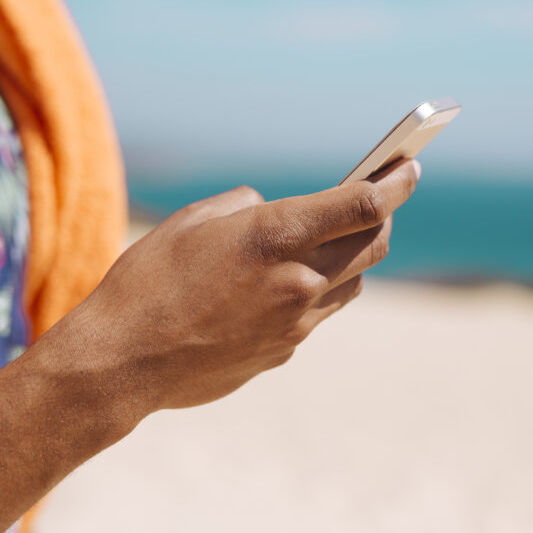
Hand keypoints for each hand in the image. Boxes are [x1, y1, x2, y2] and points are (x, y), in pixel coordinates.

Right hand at [63, 159, 420, 432]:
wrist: (123, 363)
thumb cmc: (147, 281)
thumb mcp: (193, 221)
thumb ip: (245, 208)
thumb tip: (273, 212)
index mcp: (273, 238)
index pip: (360, 205)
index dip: (395, 184)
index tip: (410, 169)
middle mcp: (296, 282)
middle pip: (372, 245)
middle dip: (384, 217)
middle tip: (380, 200)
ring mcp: (294, 325)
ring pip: (352, 284)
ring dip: (353, 257)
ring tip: (335, 241)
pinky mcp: (282, 353)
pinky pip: (315, 316)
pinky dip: (314, 294)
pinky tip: (281, 288)